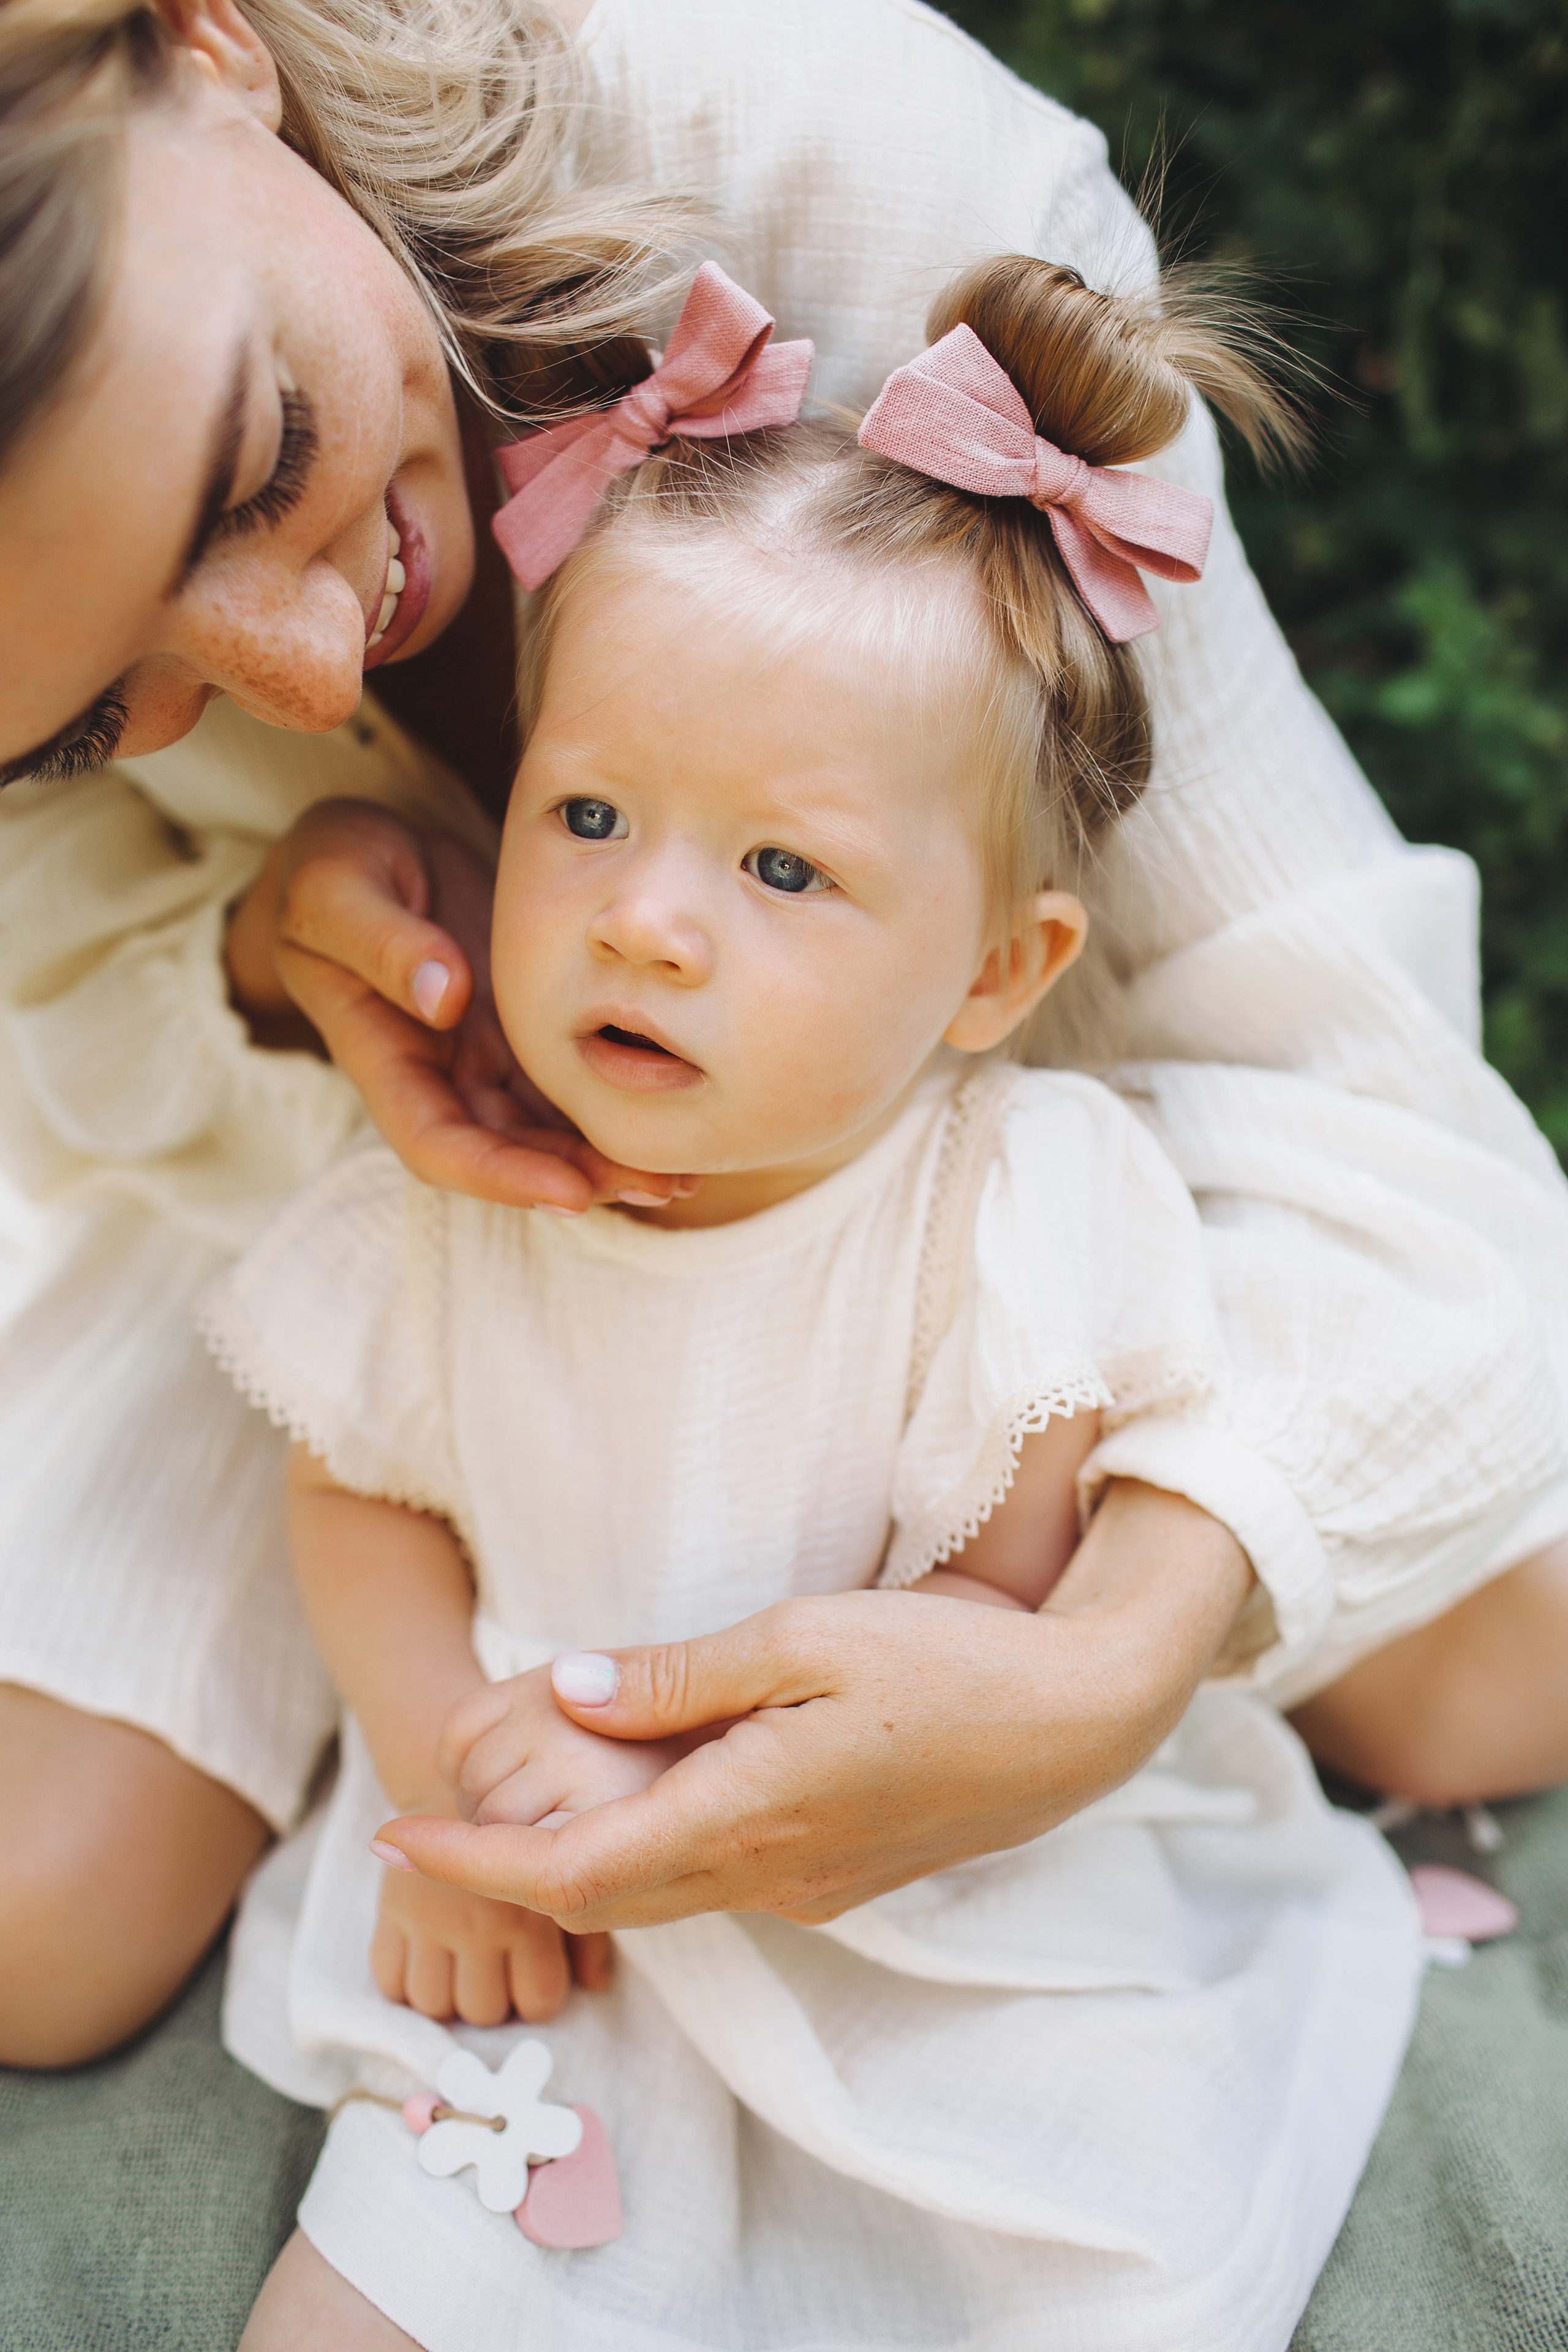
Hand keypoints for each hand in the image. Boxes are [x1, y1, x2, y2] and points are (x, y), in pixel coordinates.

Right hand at [224, 797, 697, 1212]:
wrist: (363, 848)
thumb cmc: (336, 863)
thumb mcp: (338, 884)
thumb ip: (382, 940)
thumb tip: (443, 996)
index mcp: (383, 1054)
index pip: (435, 1143)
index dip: (499, 1177)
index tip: (569, 1191)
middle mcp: (438, 1072)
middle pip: (507, 1154)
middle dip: (580, 1179)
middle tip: (659, 1184)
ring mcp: (483, 1055)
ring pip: (547, 1132)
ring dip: (609, 1159)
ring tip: (683, 1172)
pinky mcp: (523, 1032)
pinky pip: (572, 1084)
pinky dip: (617, 1106)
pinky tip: (676, 1116)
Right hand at [371, 1796, 610, 2025]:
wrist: (459, 1772)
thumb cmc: (528, 1821)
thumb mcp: (569, 1867)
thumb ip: (588, 1927)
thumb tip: (598, 1986)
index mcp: (531, 1911)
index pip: (540, 1998)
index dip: (537, 1997)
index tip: (532, 1977)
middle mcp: (479, 1920)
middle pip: (482, 2008)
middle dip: (491, 2000)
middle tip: (493, 1975)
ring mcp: (431, 1916)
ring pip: (432, 2001)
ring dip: (446, 1995)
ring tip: (459, 1971)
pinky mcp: (390, 1907)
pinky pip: (388, 1976)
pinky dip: (403, 1981)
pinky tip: (425, 1959)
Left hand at [375, 1484, 1254, 1931]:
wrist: (1079, 1723)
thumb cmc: (946, 1665)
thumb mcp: (802, 1639)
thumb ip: (678, 1678)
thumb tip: (566, 1690)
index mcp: (744, 1817)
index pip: (572, 1870)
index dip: (471, 1865)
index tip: (393, 1840)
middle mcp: (765, 1875)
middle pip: (601, 1898)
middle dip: (505, 1874)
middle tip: (429, 1827)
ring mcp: (806, 1887)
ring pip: (656, 1895)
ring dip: (578, 1866)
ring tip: (515, 1812)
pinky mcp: (838, 1876)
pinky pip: (712, 1880)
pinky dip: (649, 1854)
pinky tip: (643, 1798)